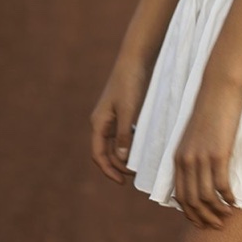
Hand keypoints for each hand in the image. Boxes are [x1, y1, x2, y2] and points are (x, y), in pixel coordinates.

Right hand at [90, 59, 149, 184]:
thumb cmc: (130, 83)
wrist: (135, 60)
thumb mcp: (129, 110)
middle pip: (106, 151)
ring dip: (124, 155)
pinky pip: (123, 133)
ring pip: (115, 143)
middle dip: (118, 165)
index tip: (122, 181)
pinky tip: (143, 146)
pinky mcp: (122, 111)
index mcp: (99, 123)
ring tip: (139, 165)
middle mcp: (102, 122)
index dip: (108, 170)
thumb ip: (125, 134)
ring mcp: (111, 117)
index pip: (99, 154)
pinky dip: (130, 143)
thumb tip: (123, 158)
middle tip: (135, 175)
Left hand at [174, 80, 241, 228]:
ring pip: (206, 196)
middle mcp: (187, 161)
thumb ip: (193, 155)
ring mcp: (202, 158)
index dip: (191, 213)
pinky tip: (235, 202)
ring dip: (217, 211)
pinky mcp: (218, 153)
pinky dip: (227, 198)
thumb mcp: (194, 137)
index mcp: (178, 158)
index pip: (180, 196)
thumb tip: (199, 174)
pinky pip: (221, 184)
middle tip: (217, 226)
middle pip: (192, 201)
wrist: (218, 90)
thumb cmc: (210, 112)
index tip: (202, 222)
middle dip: (204, 218)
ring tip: (227, 217)